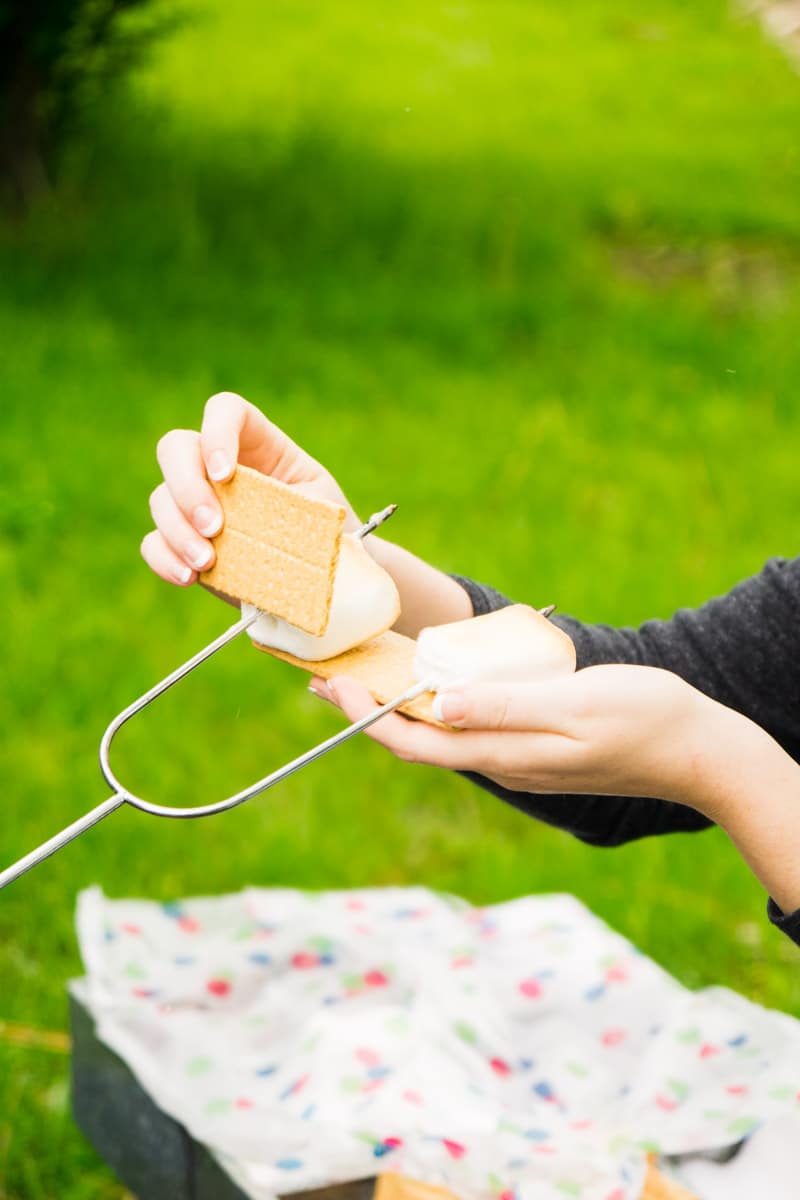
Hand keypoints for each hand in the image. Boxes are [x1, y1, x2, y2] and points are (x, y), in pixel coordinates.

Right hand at [141, 392, 359, 586]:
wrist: (331, 578)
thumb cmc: (332, 536)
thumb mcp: (322, 514)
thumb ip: (287, 507)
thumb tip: (255, 525)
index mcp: (261, 445)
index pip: (226, 411)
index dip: (217, 433)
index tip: (226, 474)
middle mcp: (220, 467)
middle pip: (176, 448)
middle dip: (187, 487)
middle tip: (214, 527)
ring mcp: (198, 504)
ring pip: (161, 498)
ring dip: (178, 530)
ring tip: (208, 562)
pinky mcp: (186, 544)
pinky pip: (154, 542)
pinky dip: (165, 558)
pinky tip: (189, 577)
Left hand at [313, 664, 718, 809]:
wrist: (698, 751)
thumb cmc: (643, 718)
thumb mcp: (575, 704)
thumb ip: (508, 706)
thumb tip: (440, 706)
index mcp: (507, 754)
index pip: (418, 742)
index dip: (368, 717)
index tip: (332, 686)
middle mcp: (504, 763)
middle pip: (420, 742)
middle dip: (369, 712)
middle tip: (329, 679)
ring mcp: (521, 760)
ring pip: (444, 738)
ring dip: (400, 710)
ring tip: (367, 678)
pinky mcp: (536, 749)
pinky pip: (472, 731)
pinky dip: (438, 708)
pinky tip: (432, 686)